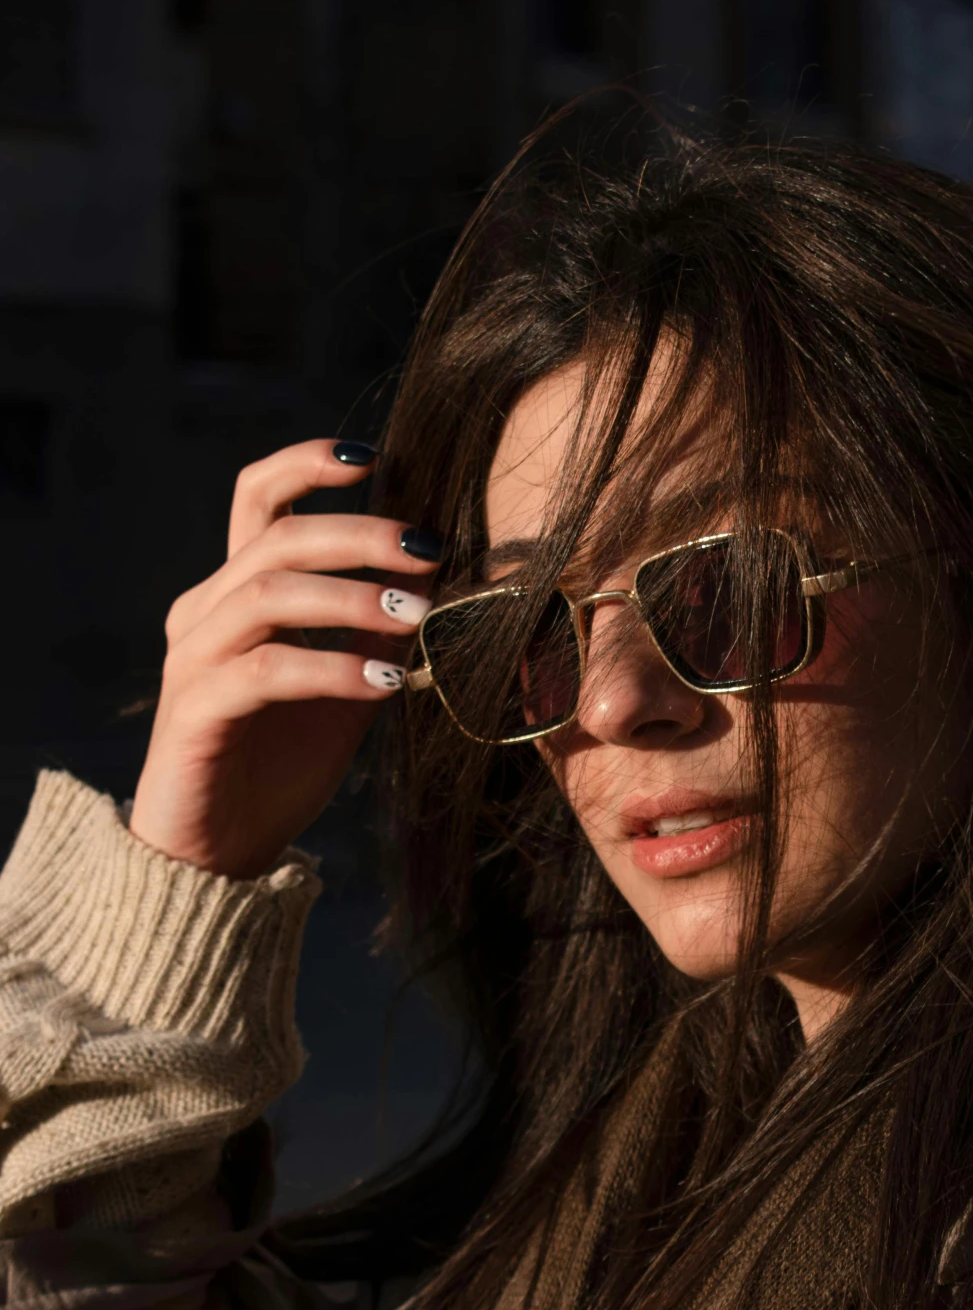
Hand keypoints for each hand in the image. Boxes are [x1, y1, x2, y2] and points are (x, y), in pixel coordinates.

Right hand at [130, 440, 442, 878]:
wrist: (218, 852)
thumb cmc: (278, 766)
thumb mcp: (346, 689)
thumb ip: (377, 635)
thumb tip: (441, 583)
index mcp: (235, 594)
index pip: (257, 499)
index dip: (307, 464)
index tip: (374, 458)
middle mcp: (204, 613)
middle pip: (276, 539)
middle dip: (359, 534)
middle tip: (430, 547)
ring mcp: (193, 660)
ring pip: (266, 594)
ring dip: (351, 598)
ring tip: (419, 614)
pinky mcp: (194, 713)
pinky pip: (264, 671)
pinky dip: (329, 668)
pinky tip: (385, 681)